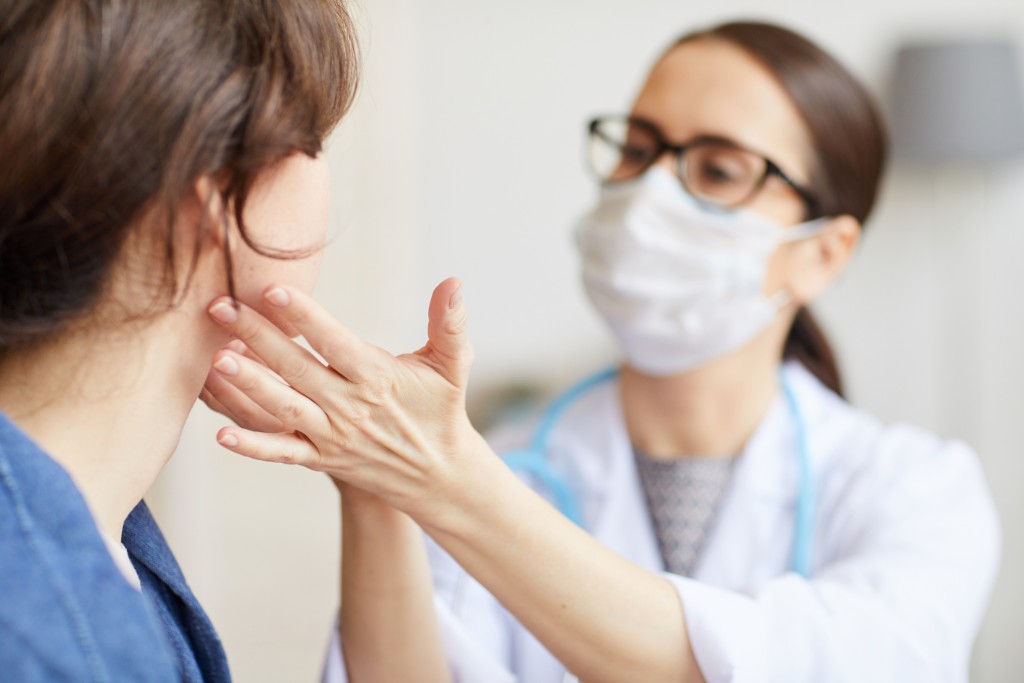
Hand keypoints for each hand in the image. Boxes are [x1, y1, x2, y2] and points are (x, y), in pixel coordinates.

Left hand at [204, 278, 485, 523]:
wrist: (439, 474)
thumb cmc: (440, 409)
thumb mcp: (453, 364)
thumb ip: (449, 323)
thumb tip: (454, 281)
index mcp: (377, 377)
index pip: (334, 343)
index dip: (305, 317)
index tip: (274, 289)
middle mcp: (350, 407)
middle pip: (297, 369)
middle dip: (257, 336)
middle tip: (220, 307)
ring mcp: (333, 435)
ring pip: (283, 408)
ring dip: (249, 384)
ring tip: (216, 359)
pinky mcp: (322, 459)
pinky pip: (283, 452)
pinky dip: (253, 446)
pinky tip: (221, 434)